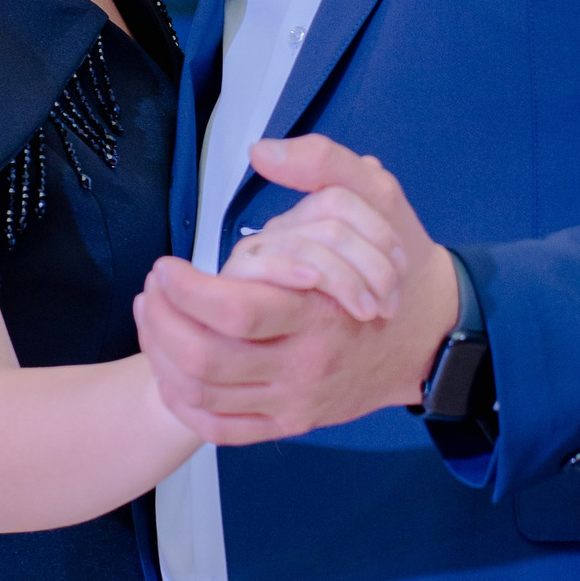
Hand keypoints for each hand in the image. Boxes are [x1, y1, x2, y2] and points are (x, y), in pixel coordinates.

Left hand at [133, 136, 461, 445]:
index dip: (186, 291)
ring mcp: (295, 401)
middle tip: (150, 290)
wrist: (429, 335)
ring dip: (162, 357)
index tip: (164, 266)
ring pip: (205, 395)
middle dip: (161, 324)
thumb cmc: (398, 264)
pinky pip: (222, 428)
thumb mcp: (376, 199)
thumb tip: (263, 152)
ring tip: (153, 318)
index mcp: (319, 312)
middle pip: (207, 360)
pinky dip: (185, 404)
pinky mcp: (289, 423)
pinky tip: (171, 369)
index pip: (237, 313)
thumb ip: (323, 166)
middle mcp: (304, 365)